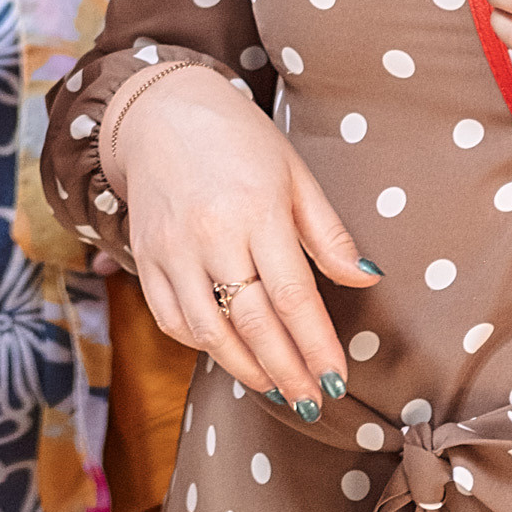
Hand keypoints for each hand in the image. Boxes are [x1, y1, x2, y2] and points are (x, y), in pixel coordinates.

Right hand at [105, 66, 377, 412]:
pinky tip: (229, 352)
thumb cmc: (238, 139)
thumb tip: (367, 279)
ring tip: (276, 387)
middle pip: (252, 322)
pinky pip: (172, 318)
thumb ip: (328, 233)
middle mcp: (209, 233)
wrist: (158, 110)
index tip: (337, 379)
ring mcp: (171, 248)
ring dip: (246, 368)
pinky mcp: (143, 257)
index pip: (293, 296)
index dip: (317, 346)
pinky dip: (202, 345)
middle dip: (287, 371)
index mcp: (256, 209)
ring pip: (208, 331)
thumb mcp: (294, 174)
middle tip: (312, 401)